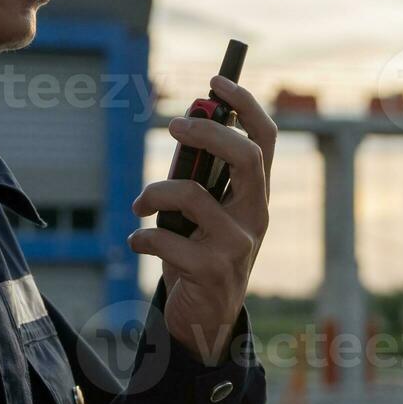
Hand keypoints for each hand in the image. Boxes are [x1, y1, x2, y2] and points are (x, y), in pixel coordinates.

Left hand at [129, 75, 273, 365]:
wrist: (205, 323)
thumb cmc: (198, 256)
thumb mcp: (200, 214)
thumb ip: (194, 174)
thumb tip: (184, 123)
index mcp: (255, 196)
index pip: (265, 139)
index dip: (245, 105)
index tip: (216, 79)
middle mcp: (256, 216)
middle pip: (246, 157)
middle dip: (207, 133)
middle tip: (173, 127)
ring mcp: (239, 245)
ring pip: (194, 196)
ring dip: (154, 193)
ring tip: (138, 206)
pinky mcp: (214, 272)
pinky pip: (168, 240)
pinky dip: (142, 236)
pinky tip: (137, 242)